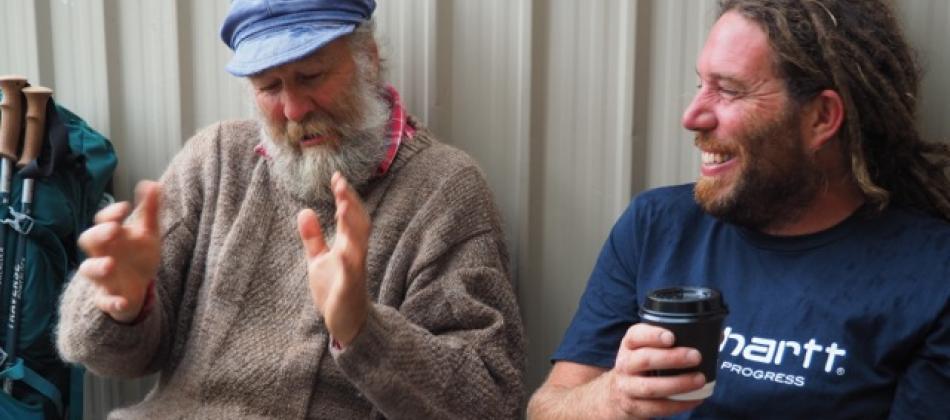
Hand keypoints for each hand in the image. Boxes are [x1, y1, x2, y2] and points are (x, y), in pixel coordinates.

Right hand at [77, 181, 161, 322]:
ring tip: (110, 264)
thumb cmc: (139, 256)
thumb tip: (153, 183)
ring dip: (97, 267)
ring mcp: (104, 277)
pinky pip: (105, 302)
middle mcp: (103, 254)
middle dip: (98, 234)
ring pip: (88, 270)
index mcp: (112, 236)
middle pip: (88, 240)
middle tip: (113, 229)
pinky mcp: (108, 299)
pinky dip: (112, 303)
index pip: (103, 220)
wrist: (139, 287)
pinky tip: (122, 302)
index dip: (110, 214)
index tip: (125, 208)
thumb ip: (151, 209)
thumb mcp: (148, 233)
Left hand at [297, 172, 370, 346]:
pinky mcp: (350, 288)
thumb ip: (313, 238)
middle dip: (351, 203)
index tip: (336, 176)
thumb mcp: (319, 260)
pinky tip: (344, 250)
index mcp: (348, 246)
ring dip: (352, 223)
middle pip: (358, 223)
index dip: (344, 196)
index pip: (348, 216)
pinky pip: (352, 272)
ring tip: (344, 204)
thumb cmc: (335, 290)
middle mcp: (355, 254)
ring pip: (358, 242)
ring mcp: (355, 270)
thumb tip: (305, 211)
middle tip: (341, 183)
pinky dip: (349, 260)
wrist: (347, 324)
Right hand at [601, 323, 706, 418]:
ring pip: (650, 387)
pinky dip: (678, 404)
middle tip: (696, 356)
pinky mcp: (635, 407)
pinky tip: (695, 399)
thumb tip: (713, 336)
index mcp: (629, 346)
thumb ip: (669, 342)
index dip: (652, 335)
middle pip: (644, 360)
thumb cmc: (639, 367)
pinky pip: (657, 407)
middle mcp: (625, 365)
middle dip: (671, 358)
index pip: (635, 336)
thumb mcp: (644, 349)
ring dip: (677, 384)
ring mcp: (628, 387)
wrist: (614, 395)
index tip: (671, 337)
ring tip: (699, 379)